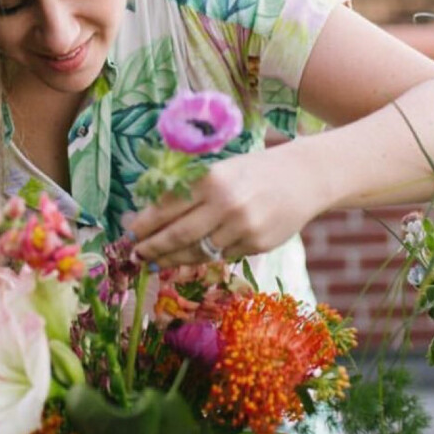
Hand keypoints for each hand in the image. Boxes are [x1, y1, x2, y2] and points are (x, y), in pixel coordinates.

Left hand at [125, 143, 327, 267]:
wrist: (304, 177)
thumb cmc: (253, 172)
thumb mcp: (220, 171)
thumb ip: (189, 192)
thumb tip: (149, 217)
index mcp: (211, 179)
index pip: (167, 207)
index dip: (144, 225)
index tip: (128, 234)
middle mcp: (226, 204)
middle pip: (177, 235)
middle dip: (151, 248)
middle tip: (135, 255)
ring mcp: (242, 228)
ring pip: (198, 252)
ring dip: (173, 259)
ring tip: (156, 261)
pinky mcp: (257, 245)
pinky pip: (221, 256)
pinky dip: (203, 257)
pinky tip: (189, 257)